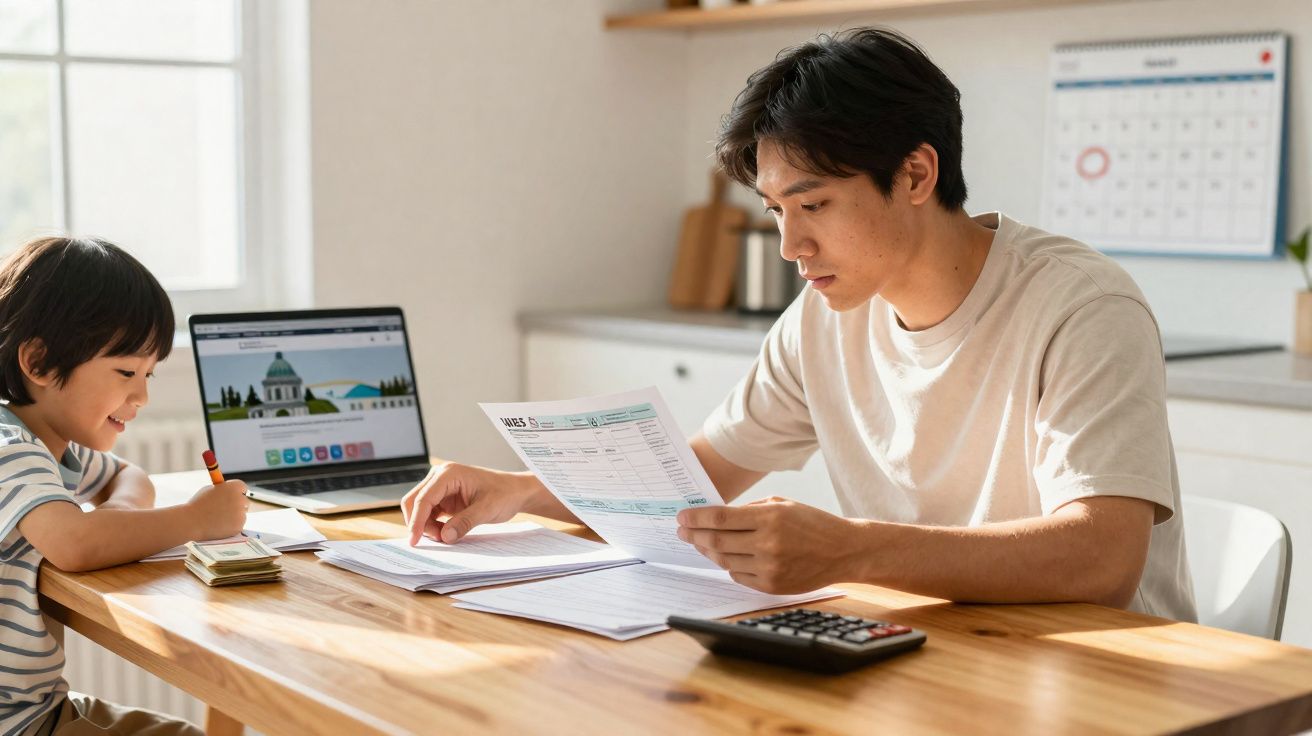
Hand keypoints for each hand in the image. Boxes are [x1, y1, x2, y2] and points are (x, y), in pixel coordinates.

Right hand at [186, 480, 249, 539]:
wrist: (191, 521)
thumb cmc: (197, 505)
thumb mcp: (209, 490)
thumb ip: (222, 491)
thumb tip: (230, 492)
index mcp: (233, 487)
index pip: (242, 488)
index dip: (237, 493)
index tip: (232, 497)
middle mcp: (240, 499)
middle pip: (244, 501)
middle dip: (237, 505)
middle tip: (225, 510)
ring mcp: (241, 513)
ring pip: (241, 515)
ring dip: (233, 517)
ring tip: (217, 520)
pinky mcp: (239, 526)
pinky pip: (237, 525)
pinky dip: (230, 527)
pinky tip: (218, 527)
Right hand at [401, 463, 535, 545]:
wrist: (515, 492)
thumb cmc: (504, 494)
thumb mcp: (487, 509)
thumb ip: (465, 522)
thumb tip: (444, 537)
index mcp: (449, 473)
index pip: (424, 498)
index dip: (416, 521)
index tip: (414, 540)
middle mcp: (440, 477)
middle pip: (415, 501)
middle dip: (420, 523)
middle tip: (437, 539)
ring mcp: (441, 486)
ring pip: (420, 509)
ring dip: (426, 525)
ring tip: (446, 536)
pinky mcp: (444, 497)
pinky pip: (429, 512)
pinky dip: (432, 525)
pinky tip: (445, 532)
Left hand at [677, 496, 857, 594]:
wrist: (843, 551)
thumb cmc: (812, 523)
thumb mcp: (782, 504)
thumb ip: (750, 510)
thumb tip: (715, 516)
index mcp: (770, 517)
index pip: (720, 518)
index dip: (696, 518)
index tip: (681, 517)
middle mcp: (768, 543)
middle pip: (717, 541)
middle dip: (694, 535)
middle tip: (682, 531)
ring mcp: (769, 567)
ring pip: (725, 560)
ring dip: (708, 551)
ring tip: (700, 543)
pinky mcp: (772, 585)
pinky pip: (739, 576)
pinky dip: (729, 565)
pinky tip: (724, 556)